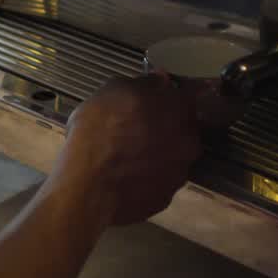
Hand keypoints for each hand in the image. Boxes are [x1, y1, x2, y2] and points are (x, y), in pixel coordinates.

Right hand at [57, 76, 225, 225]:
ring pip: (171, 156)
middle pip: (180, 128)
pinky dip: (147, 177)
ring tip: (126, 155)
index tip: (149, 100)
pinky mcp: (166, 198)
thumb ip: (142, 83)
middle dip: (163, 126)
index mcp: (179, 109)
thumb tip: (158, 79)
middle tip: (135, 128)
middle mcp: (189, 140)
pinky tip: (125, 175)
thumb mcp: (111, 91)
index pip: (182, 95)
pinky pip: (159, 181)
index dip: (165, 97)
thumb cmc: (98, 131)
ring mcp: (180, 173)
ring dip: (156, 153)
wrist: (89, 186)